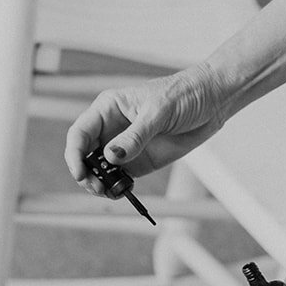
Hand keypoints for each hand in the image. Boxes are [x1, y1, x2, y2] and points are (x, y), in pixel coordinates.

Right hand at [65, 64, 224, 191]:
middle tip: (98, 187)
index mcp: (108, 108)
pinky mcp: (140, 160)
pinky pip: (121, 178)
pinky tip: (125, 191)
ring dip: (100, 183)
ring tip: (110, 192)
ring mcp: (125, 146)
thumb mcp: (158, 112)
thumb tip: (112, 156)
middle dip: (86, 173)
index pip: (80, 133)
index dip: (74, 153)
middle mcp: (112, 128)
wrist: (211, 100)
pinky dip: (118, 187)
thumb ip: (136, 136)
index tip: (80, 172)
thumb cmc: (183, 94)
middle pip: (85, 155)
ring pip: (101, 170)